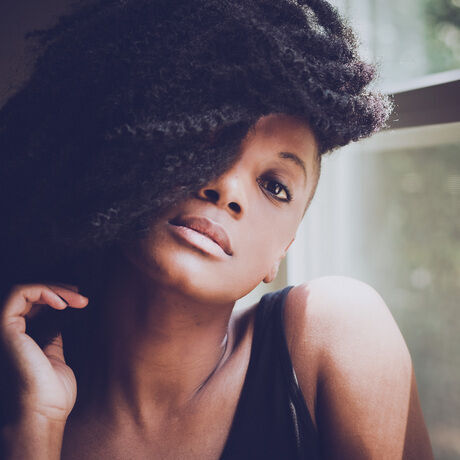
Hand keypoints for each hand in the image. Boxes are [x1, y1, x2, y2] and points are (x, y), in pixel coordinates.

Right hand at [0, 283, 87, 422]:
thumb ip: (51, 335)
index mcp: (17, 339)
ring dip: (55, 289)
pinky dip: (43, 290)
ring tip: (78, 299)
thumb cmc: (51, 394)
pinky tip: (63, 303)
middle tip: (81, 297)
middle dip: (58, 290)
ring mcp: (4, 330)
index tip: (80, 301)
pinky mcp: (5, 328)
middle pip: (28, 296)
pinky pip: (19, 293)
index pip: (32, 305)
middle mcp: (7, 333)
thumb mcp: (53, 355)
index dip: (56, 296)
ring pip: (24, 290)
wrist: (43, 415)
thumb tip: (59, 317)